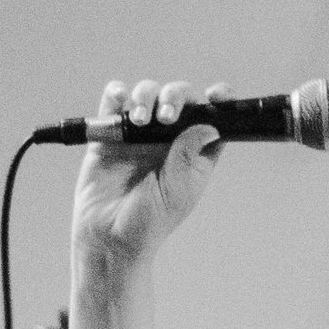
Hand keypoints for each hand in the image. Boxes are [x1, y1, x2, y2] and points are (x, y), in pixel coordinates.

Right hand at [70, 79, 231, 265]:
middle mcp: (169, 138)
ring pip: (148, 94)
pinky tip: (120, 98)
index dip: (219, 101)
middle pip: (179, 99)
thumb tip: (211, 125)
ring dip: (147, 97)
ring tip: (141, 121)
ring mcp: (140, 133)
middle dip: (176, 96)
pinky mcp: (110, 134)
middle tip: (167, 116)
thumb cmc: (149, 220)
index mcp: (194, 152)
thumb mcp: (178, 189)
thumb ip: (189, 154)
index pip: (212, 118)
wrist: (109, 236)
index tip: (216, 95)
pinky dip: (116, 93)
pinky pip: (114, 104)